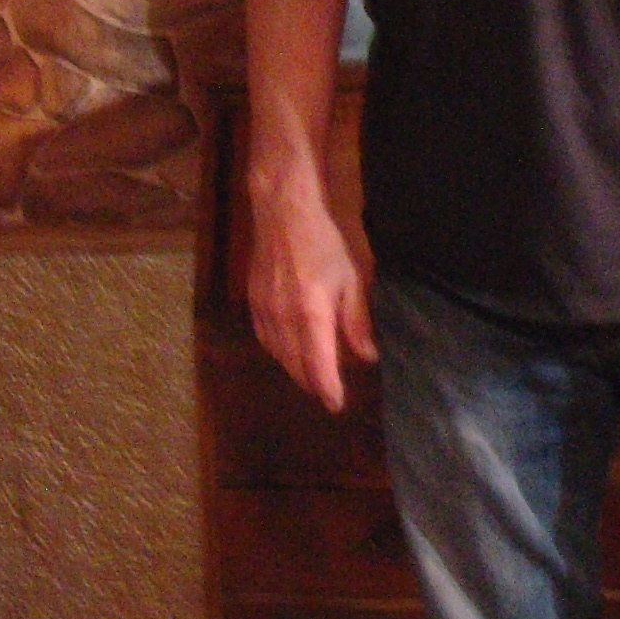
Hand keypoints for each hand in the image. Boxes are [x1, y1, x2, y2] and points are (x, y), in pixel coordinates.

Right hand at [248, 184, 376, 412]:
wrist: (282, 213)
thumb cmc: (323, 243)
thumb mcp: (351, 280)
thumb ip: (357, 321)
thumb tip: (367, 355)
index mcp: (311, 315)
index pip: (318, 367)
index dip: (328, 390)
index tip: (337, 405)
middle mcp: (283, 319)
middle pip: (296, 366)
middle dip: (313, 384)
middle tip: (329, 394)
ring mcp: (264, 312)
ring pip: (278, 356)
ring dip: (295, 370)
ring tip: (311, 378)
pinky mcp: (252, 303)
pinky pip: (265, 339)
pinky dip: (278, 352)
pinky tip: (288, 352)